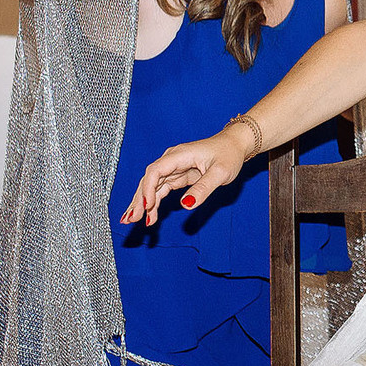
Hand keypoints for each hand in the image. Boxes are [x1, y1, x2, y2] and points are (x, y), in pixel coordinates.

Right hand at [122, 127, 249, 226]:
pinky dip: (153, 202)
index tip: (146, 206)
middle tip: (131, 219)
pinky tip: (149, 216)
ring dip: (143, 203)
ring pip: (152, 187)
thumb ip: (203, 188)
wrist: (235, 145)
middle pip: (149, 180)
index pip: (155, 171)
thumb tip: (185, 205)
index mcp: (179, 155)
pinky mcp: (177, 176)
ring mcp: (173, 169)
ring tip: (133, 221)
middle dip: (139, 200)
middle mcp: (172, 160)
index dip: (148, 189)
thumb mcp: (220, 173)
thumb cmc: (229, 154)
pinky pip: (160, 190)